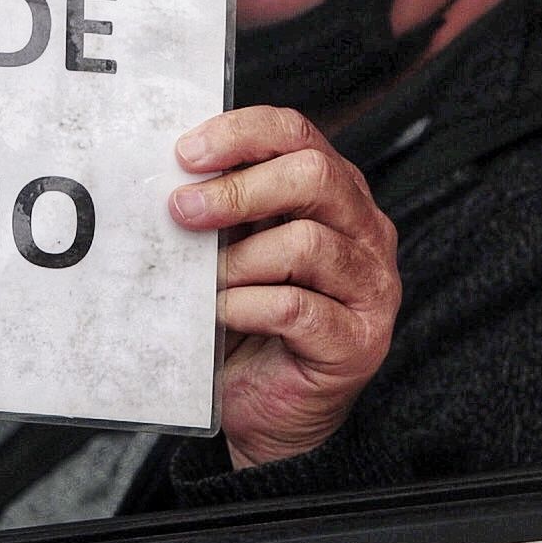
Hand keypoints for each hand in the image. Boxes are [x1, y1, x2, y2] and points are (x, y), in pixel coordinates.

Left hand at [169, 106, 400, 468]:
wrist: (267, 409)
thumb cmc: (250, 321)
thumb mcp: (234, 248)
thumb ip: (222, 208)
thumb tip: (170, 175)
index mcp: (335, 193)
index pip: (297, 134)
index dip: (241, 134)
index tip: (186, 153)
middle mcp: (365, 230)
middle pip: (313, 176)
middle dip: (237, 190)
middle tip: (182, 211)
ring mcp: (370, 286)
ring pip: (306, 243)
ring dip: (238, 261)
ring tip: (205, 283)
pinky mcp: (358, 340)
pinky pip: (296, 307)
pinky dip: (246, 306)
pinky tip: (222, 315)